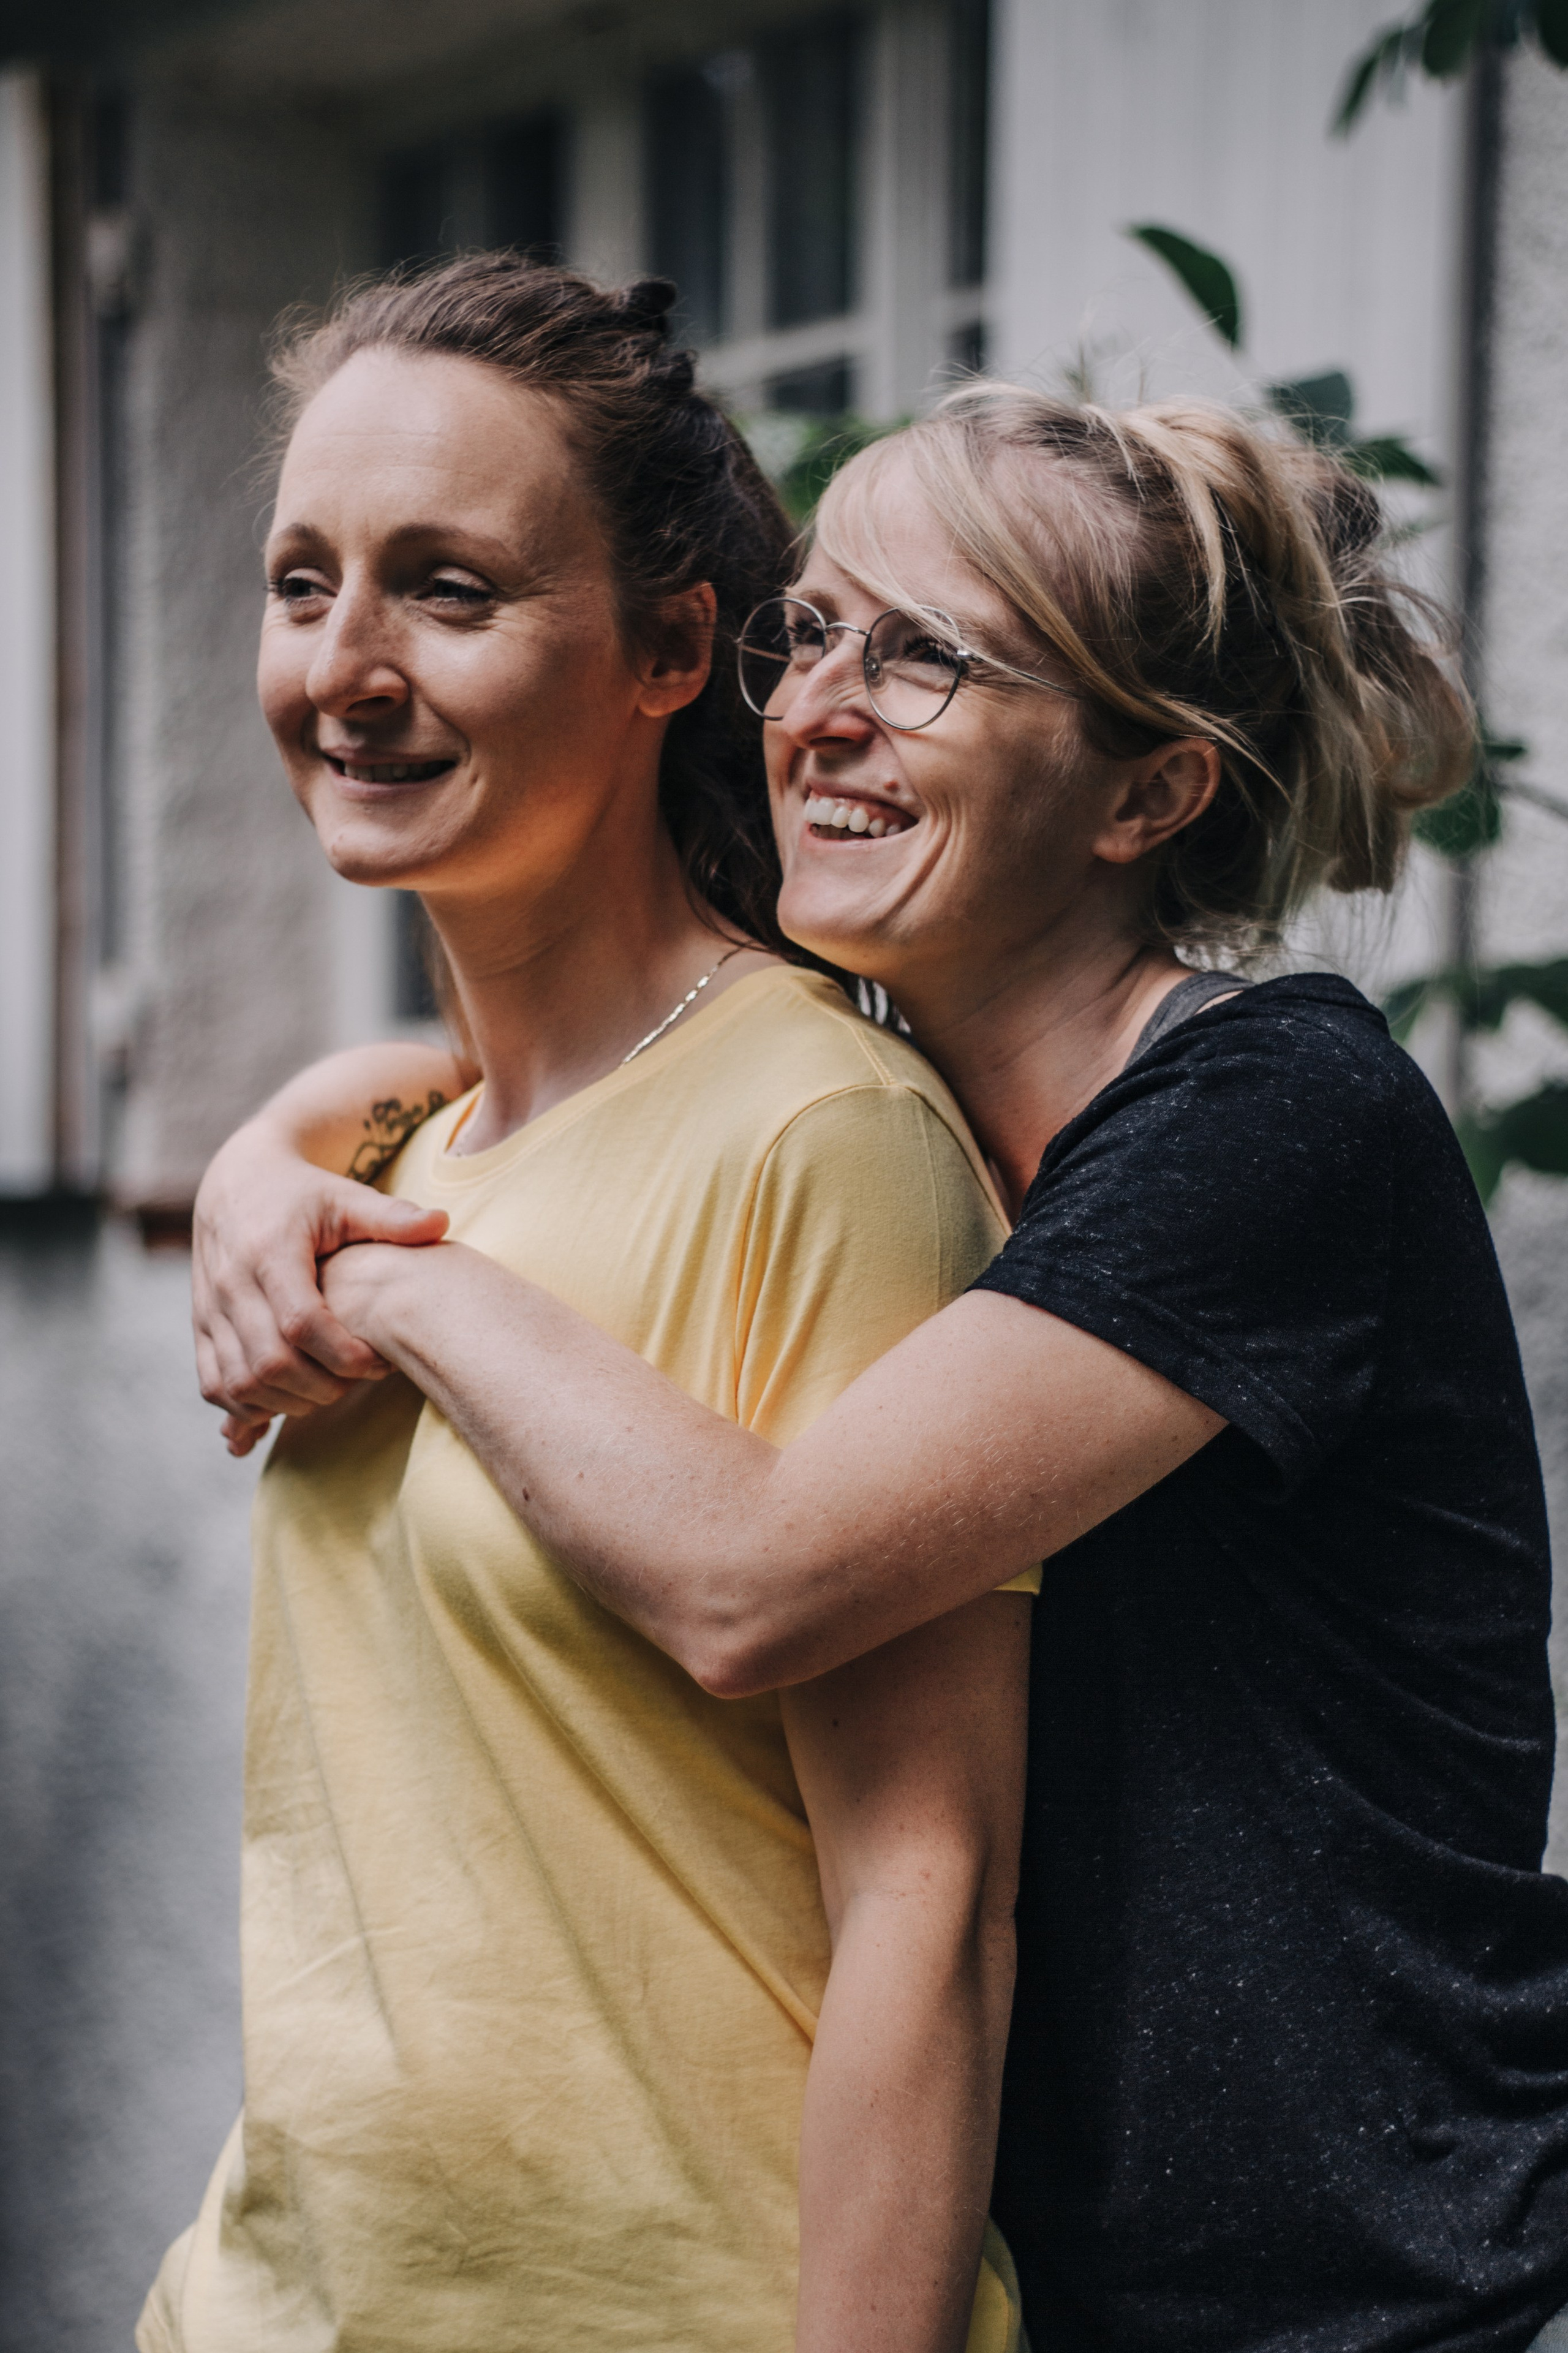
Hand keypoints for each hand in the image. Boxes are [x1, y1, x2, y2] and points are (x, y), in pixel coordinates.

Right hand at [195, 1116, 448, 1455]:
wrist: (237, 1178)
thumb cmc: (303, 1192)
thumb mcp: (346, 1196)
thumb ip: (390, 1216)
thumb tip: (441, 1223)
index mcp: (269, 1252)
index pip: (301, 1324)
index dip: (343, 1355)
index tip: (378, 1363)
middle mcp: (230, 1284)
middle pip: (270, 1365)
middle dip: (321, 1388)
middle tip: (355, 1381)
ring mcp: (208, 1310)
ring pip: (239, 1384)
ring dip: (287, 1403)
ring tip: (326, 1390)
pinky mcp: (199, 1326)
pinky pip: (214, 1385)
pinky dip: (248, 1406)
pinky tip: (286, 1400)